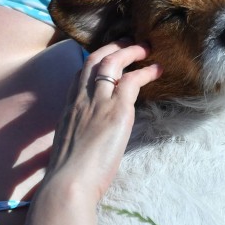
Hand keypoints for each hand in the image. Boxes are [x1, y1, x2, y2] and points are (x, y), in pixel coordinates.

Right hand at [45, 40, 160, 201]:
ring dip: (130, 52)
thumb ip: (79, 136)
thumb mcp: (69, 147)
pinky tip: (157, 70)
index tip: (107, 58)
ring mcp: (98, 102)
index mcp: (69, 108)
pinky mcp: (116, 111)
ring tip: (145, 48)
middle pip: (94, 59)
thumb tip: (86, 142)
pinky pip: (132, 80)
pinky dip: (145, 72)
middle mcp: (81, 99)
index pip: (80, 74)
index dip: (95, 62)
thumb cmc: (67, 175)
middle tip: (128, 42)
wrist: (69, 182)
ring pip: (112, 62)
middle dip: (112, 47)